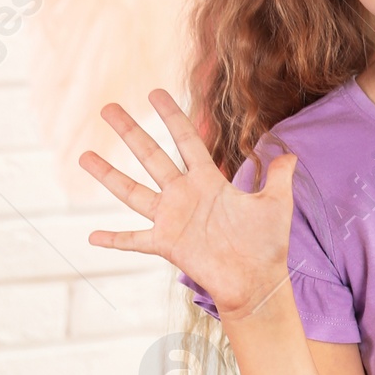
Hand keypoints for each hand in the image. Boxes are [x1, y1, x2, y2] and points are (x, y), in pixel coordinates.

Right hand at [81, 88, 296, 319]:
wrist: (257, 282)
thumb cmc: (267, 245)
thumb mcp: (276, 204)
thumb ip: (279, 176)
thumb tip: (290, 153)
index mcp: (208, 181)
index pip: (186, 140)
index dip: (171, 116)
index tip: (154, 93)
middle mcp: (184, 195)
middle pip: (151, 156)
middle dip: (129, 132)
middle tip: (108, 108)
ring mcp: (172, 219)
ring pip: (133, 191)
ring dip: (108, 175)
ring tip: (84, 156)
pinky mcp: (167, 244)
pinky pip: (135, 241)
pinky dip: (114, 240)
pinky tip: (91, 236)